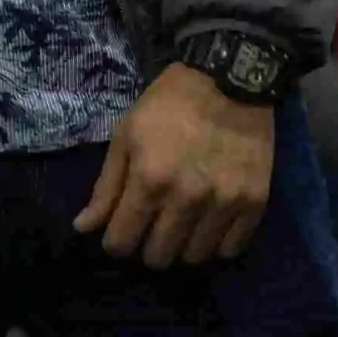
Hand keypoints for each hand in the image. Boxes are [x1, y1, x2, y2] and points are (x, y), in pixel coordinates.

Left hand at [75, 63, 277, 268]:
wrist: (229, 79)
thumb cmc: (169, 105)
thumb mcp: (127, 135)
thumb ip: (106, 186)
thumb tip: (83, 228)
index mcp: (149, 179)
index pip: (122, 242)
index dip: (116, 240)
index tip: (122, 229)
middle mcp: (187, 199)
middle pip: (158, 257)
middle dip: (148, 245)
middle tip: (153, 223)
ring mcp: (224, 204)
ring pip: (194, 258)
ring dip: (182, 245)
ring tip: (182, 221)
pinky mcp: (254, 203)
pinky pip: (230, 249)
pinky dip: (216, 242)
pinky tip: (209, 221)